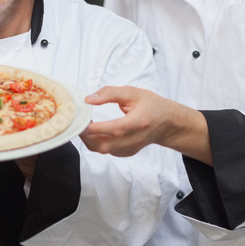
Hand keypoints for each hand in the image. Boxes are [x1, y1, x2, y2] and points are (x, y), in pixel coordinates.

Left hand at [82, 86, 211, 164]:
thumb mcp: (133, 92)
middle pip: (105, 145)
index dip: (98, 128)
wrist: (167, 123)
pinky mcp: (126, 153)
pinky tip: (92, 130)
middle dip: (86, 135)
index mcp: (139, 122)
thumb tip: (89, 99)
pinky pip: (105, 150)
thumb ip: (110, 93)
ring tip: (83, 123)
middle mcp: (135, 139)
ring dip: (88, 138)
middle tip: (77, 120)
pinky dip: (95, 142)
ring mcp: (130, 149)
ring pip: (102, 150)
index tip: (83, 123)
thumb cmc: (151, 106)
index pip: (116, 129)